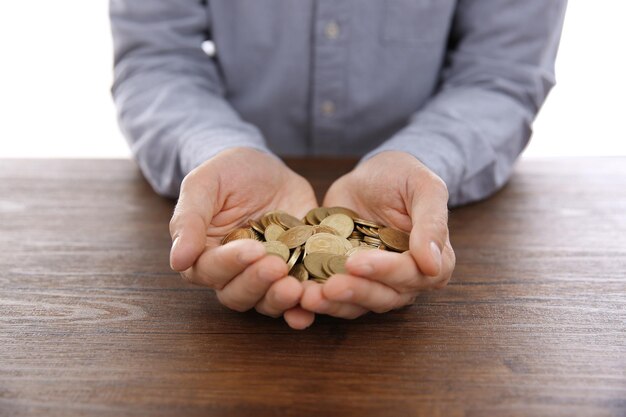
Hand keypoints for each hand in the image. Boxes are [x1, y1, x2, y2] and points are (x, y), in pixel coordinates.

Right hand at [169, 147, 317, 328]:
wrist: (265, 167)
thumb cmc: (227, 173)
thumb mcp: (203, 184)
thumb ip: (189, 220)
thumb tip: (178, 261)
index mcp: (204, 255)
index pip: (211, 270)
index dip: (231, 263)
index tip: (252, 249)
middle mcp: (234, 273)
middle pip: (238, 294)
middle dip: (258, 283)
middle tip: (277, 267)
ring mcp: (266, 276)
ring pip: (267, 302)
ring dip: (281, 300)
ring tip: (298, 288)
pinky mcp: (296, 272)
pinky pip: (299, 296)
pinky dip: (306, 303)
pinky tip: (315, 300)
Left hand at [301, 151, 454, 318]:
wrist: (371, 175)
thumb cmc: (403, 177)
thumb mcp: (424, 187)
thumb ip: (432, 222)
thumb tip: (433, 265)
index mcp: (434, 261)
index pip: (412, 275)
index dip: (385, 272)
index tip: (357, 262)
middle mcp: (405, 280)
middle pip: (384, 296)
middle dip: (356, 292)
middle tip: (329, 286)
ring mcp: (374, 283)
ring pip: (358, 304)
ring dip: (334, 304)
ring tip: (308, 296)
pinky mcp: (347, 280)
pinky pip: (334, 297)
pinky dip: (318, 299)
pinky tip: (298, 294)